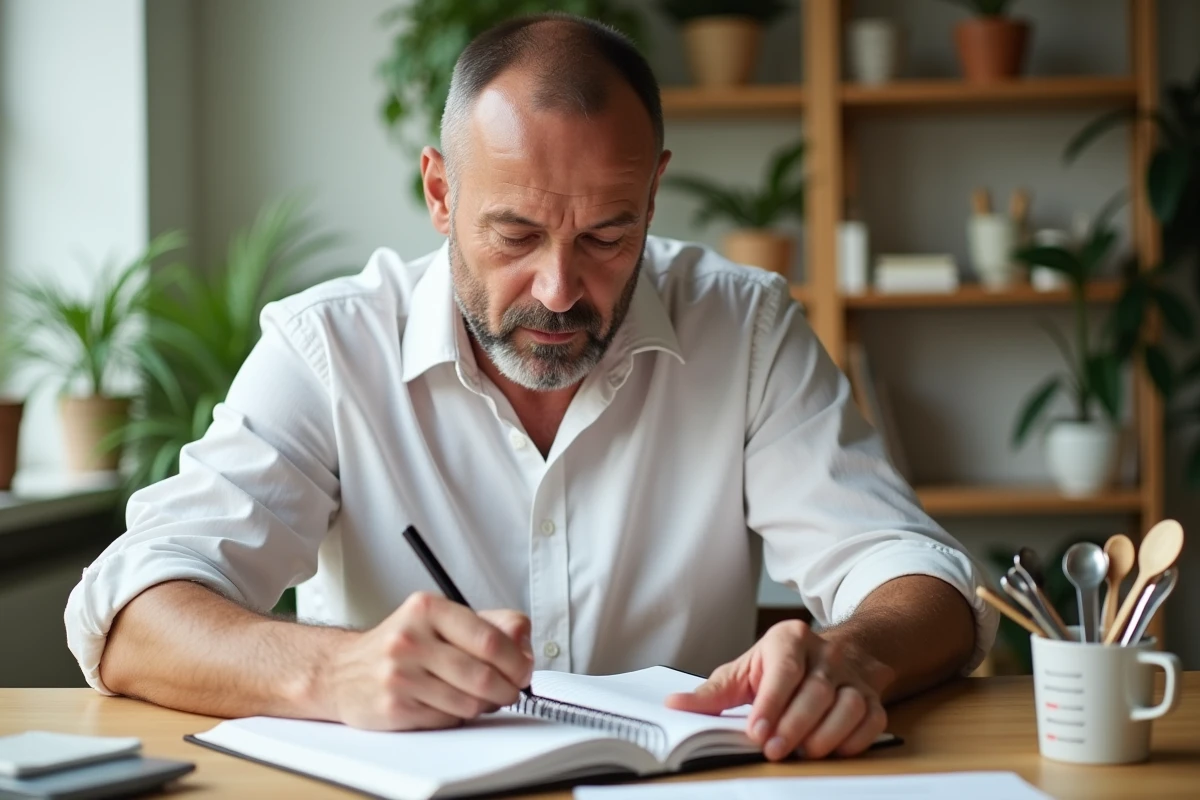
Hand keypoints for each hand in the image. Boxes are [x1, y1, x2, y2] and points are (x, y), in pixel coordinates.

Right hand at [324, 591, 533, 730]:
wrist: (341, 671)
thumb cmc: (401, 644)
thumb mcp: (442, 619)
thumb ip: (490, 624)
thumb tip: (525, 643)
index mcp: (427, 609)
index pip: (489, 638)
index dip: (517, 660)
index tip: (524, 669)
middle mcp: (410, 639)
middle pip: (482, 675)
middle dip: (507, 688)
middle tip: (510, 690)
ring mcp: (399, 675)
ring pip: (468, 703)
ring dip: (483, 705)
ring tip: (477, 696)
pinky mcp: (394, 707)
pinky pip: (447, 720)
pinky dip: (458, 717)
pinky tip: (448, 704)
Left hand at [665, 620, 894, 759]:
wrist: (831, 655)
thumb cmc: (779, 667)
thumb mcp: (744, 671)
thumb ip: (713, 692)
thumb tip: (676, 705)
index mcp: (790, 638)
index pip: (784, 669)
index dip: (771, 703)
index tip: (756, 731)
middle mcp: (826, 654)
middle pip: (816, 691)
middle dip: (794, 725)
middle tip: (774, 751)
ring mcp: (853, 676)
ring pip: (848, 706)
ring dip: (826, 735)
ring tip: (802, 754)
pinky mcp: (872, 699)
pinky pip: (872, 721)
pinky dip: (854, 740)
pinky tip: (833, 752)